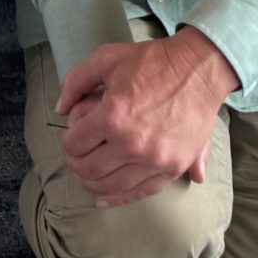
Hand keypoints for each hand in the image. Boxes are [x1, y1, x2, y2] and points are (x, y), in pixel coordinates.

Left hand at [56, 29, 237, 207]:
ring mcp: (153, 160)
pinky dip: (118, 199)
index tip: (72, 135)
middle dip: (76, 163)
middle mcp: (131, 143)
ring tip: (89, 174)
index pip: (75, 143)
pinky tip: (104, 199)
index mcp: (112, 116)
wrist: (198, 70)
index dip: (68, 140)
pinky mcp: (171, 168)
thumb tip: (59, 109)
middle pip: (89, 168)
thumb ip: (76, 81)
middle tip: (77, 156)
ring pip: (110, 186)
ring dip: (92, 183)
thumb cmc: (152, 62)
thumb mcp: (107, 58)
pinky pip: (139, 193)